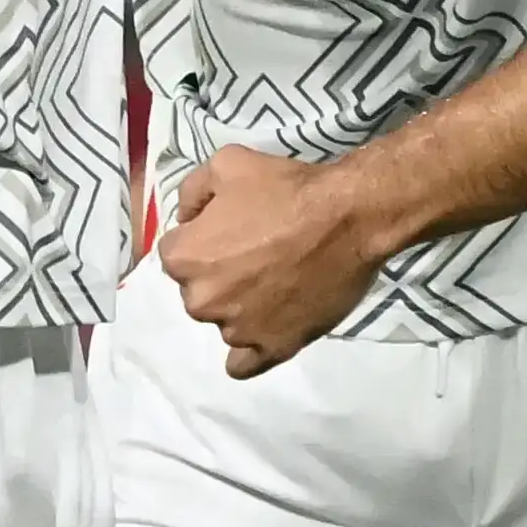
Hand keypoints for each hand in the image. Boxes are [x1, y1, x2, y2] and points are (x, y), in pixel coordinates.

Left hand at [160, 147, 400, 377]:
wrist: (350, 217)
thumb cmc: (288, 188)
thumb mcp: (227, 162)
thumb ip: (192, 191)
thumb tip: (187, 218)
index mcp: (183, 258)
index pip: (177, 251)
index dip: (205, 235)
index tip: (234, 226)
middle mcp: (200, 300)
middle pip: (199, 288)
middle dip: (220, 272)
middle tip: (258, 251)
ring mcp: (235, 329)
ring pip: (223, 320)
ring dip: (239, 305)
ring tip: (277, 280)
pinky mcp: (271, 348)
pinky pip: (242, 364)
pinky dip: (248, 350)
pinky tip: (262, 330)